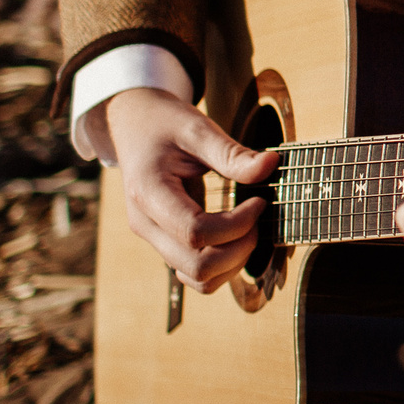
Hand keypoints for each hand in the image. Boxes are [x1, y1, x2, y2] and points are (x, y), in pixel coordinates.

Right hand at [105, 86, 280, 292]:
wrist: (133, 126)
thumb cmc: (163, 124)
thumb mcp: (196, 128)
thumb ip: (231, 152)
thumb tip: (270, 164)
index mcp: (148, 193)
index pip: (196, 232)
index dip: (237, 224)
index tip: (259, 200)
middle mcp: (146, 224)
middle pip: (197, 266)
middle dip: (239, 249)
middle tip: (257, 217)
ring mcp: (153, 238)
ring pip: (197, 279)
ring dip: (233, 262)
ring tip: (249, 229)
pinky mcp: (164, 243)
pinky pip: (194, 274)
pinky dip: (222, 266)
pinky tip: (236, 236)